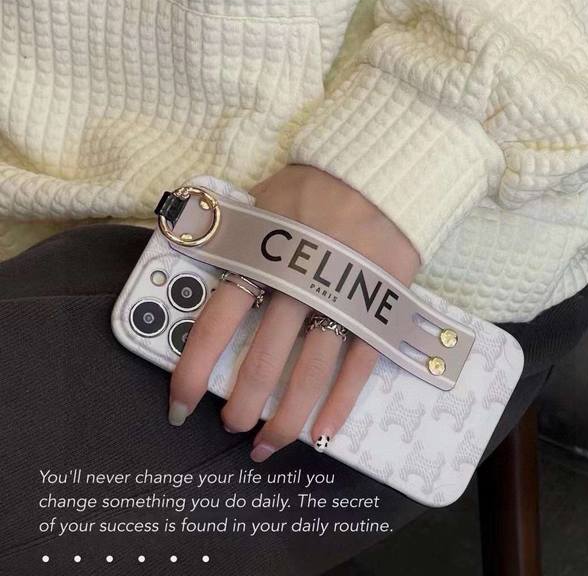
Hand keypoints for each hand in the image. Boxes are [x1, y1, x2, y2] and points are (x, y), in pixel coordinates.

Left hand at [168, 165, 420, 461]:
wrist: (380, 172)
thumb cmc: (311, 187)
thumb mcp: (257, 202)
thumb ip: (223, 234)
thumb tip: (181, 255)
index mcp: (263, 256)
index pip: (218, 323)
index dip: (194, 370)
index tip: (179, 406)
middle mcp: (298, 282)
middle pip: (265, 359)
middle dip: (243, 403)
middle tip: (231, 426)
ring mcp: (342, 298)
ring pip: (310, 371)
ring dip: (287, 415)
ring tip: (269, 443)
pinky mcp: (378, 307)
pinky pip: (359, 363)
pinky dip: (341, 401)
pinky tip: (323, 432)